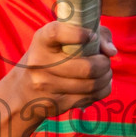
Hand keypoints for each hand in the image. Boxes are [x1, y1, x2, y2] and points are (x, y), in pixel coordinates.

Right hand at [0, 21, 116, 117]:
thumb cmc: (52, 56)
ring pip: (92, 85)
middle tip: (105, 60)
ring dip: (106, 77)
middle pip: (86, 67)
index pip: (56, 33)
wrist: (24, 90)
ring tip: (105, 72)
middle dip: (104, 63)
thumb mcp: (63, 38)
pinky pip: (91, 97)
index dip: (77, 34)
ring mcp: (47, 86)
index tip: (91, 36)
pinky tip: (100, 84)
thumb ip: (94, 33)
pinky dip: (102, 89)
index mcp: (41, 41)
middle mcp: (40, 63)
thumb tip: (111, 51)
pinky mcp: (56, 103)